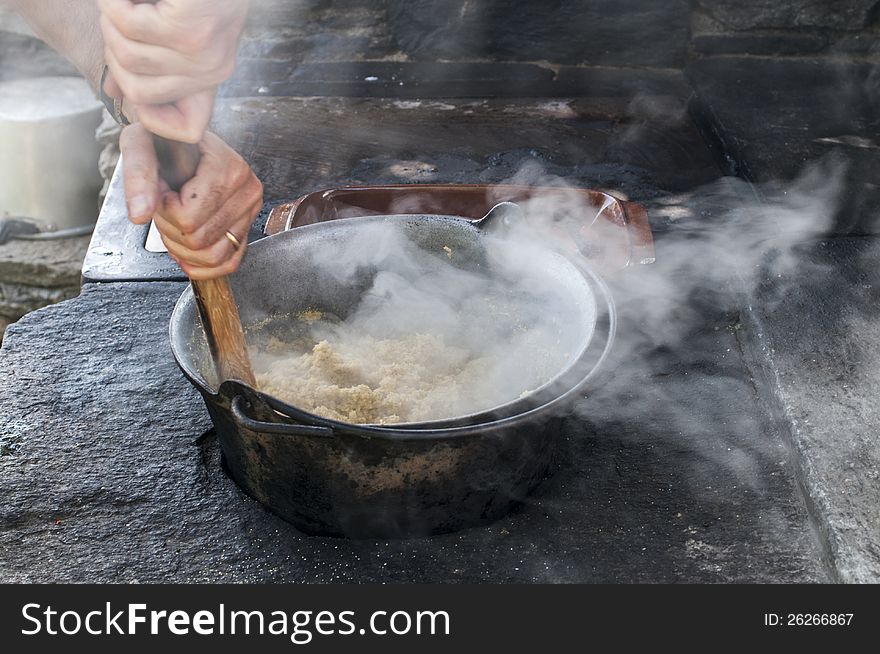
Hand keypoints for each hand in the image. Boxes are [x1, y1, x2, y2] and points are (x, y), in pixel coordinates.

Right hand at [98, 0, 248, 142]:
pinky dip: (113, 2)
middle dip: (115, 53)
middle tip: (120, 19)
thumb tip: (117, 91)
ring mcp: (202, 52)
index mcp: (213, 74)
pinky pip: (128, 26)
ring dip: (112, 21)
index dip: (153, 115)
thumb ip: (147, 60)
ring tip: (126, 1)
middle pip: (138, 90)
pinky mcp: (187, 28)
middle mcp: (213, 70)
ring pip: (127, 55)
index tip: (130, 78)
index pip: (189, 129)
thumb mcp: (173, 31)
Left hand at [121, 123, 262, 279]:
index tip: (163, 190)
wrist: (179, 136)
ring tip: (176, 223)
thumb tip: (140, 214)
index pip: (188, 217)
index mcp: (228, 168)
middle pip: (198, 240)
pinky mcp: (247, 227)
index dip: (164, 210)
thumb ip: (138, 175)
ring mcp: (250, 212)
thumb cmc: (163, 140)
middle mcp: (247, 191)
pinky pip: (228, 263)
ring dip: (183, 249)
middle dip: (171, 229)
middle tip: (166, 206)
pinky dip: (203, 266)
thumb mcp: (140, 144)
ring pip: (212, 256)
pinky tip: (186, 252)